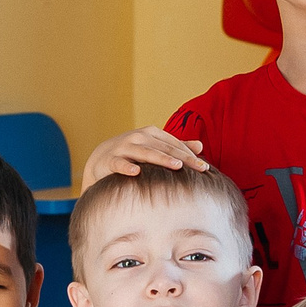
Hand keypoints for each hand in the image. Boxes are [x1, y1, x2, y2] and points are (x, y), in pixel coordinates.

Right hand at [81, 128, 207, 189]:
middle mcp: (138, 138)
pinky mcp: (110, 160)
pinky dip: (126, 167)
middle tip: (199, 169)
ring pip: (145, 154)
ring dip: (161, 159)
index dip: (190, 155)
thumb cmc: (133, 155)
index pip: (175, 145)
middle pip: (164, 149)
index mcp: (151, 134)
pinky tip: (136, 172)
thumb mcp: (154, 148)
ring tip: (176, 166)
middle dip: (183, 158)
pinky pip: (119, 164)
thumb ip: (176, 147)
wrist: (100, 160)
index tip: (205, 168)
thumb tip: (200, 145)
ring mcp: (124, 148)